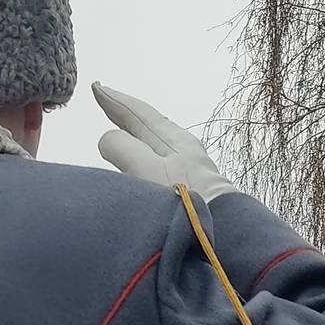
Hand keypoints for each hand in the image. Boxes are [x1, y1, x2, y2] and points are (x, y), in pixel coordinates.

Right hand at [93, 83, 236, 201]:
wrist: (226, 235)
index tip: (97, 88)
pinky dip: (144, 154)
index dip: (116, 102)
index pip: (140, 114)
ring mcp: (191, 170)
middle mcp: (185, 150)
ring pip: (157, 143)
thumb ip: (124, 149)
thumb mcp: (148, 170)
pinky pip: (162, 161)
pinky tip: (143, 167)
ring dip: (135, 134)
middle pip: (150, 125)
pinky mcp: (193, 191)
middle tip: (105, 98)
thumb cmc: (187, 202)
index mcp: (175, 141)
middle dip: (126, 113)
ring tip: (121, 130)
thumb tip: (108, 139)